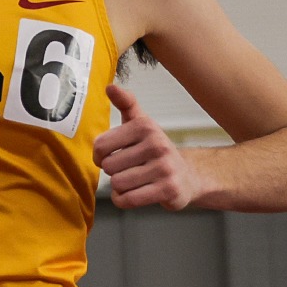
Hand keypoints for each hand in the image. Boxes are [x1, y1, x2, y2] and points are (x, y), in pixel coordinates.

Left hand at [94, 85, 208, 209]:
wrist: (187, 177)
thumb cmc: (156, 151)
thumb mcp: (142, 124)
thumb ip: (126, 104)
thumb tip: (110, 86)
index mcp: (145, 126)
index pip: (101, 145)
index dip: (99, 155)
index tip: (109, 156)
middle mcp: (157, 144)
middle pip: (109, 166)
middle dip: (113, 172)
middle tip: (127, 169)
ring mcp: (164, 168)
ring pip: (118, 184)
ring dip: (119, 187)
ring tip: (133, 181)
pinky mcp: (168, 190)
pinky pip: (128, 199)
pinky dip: (124, 199)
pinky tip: (134, 193)